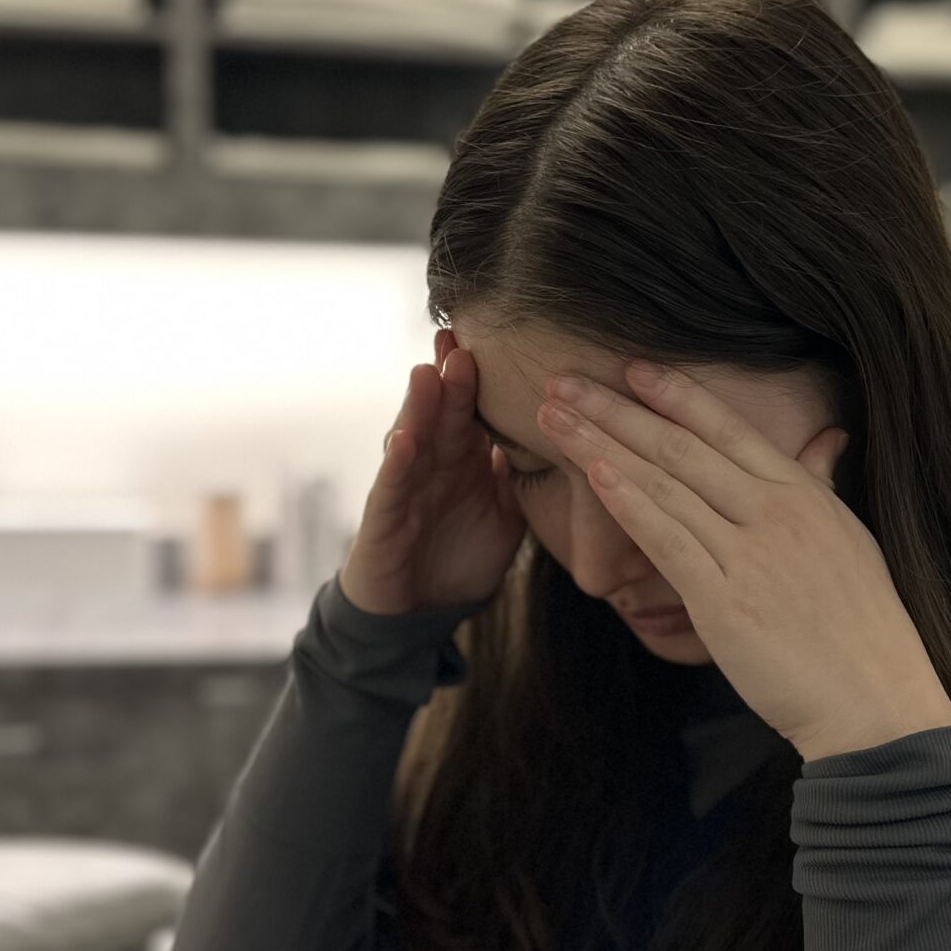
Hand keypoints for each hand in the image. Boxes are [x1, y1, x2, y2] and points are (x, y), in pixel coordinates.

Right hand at [338, 331, 524, 615]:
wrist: (422, 611)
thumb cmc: (462, 556)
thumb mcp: (508, 514)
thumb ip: (527, 476)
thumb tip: (568, 437)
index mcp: (463, 459)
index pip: (471, 410)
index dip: (479, 379)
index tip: (493, 338)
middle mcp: (432, 465)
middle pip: (442, 414)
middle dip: (451, 378)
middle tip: (461, 340)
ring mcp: (405, 489)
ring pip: (412, 439)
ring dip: (420, 406)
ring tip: (430, 371)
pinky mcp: (382, 522)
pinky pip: (390, 489)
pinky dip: (396, 464)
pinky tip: (404, 440)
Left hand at [537, 361, 950, 760]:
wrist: (874, 699)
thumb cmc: (864, 628)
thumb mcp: (850, 540)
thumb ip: (821, 486)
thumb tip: (829, 436)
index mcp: (804, 494)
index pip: (727, 427)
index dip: (674, 393)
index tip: (629, 368)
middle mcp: (775, 512)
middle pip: (681, 446)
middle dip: (614, 409)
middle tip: (561, 381)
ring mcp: (750, 554)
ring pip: (663, 484)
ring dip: (600, 444)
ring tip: (553, 417)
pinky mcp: (726, 601)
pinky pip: (667, 541)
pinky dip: (627, 503)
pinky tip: (592, 474)